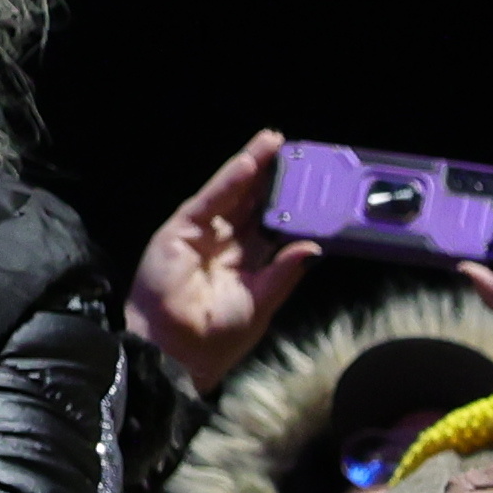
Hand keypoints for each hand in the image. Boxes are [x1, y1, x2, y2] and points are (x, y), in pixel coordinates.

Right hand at [126, 128, 317, 390]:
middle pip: (253, 201)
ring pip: (232, 193)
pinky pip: (209, 201)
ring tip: (272, 141)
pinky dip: (227, 182)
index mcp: (249, 262)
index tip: (312, 182)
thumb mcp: (262, 302)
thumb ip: (285, 273)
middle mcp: (227, 243)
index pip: (272, 224)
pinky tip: (246, 164)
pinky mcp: (182, 230)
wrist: (178, 351)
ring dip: (251, 166)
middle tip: (293, 148)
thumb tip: (314, 248)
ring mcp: (204, 233)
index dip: (288, 202)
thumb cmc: (218, 336)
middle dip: (271, 175)